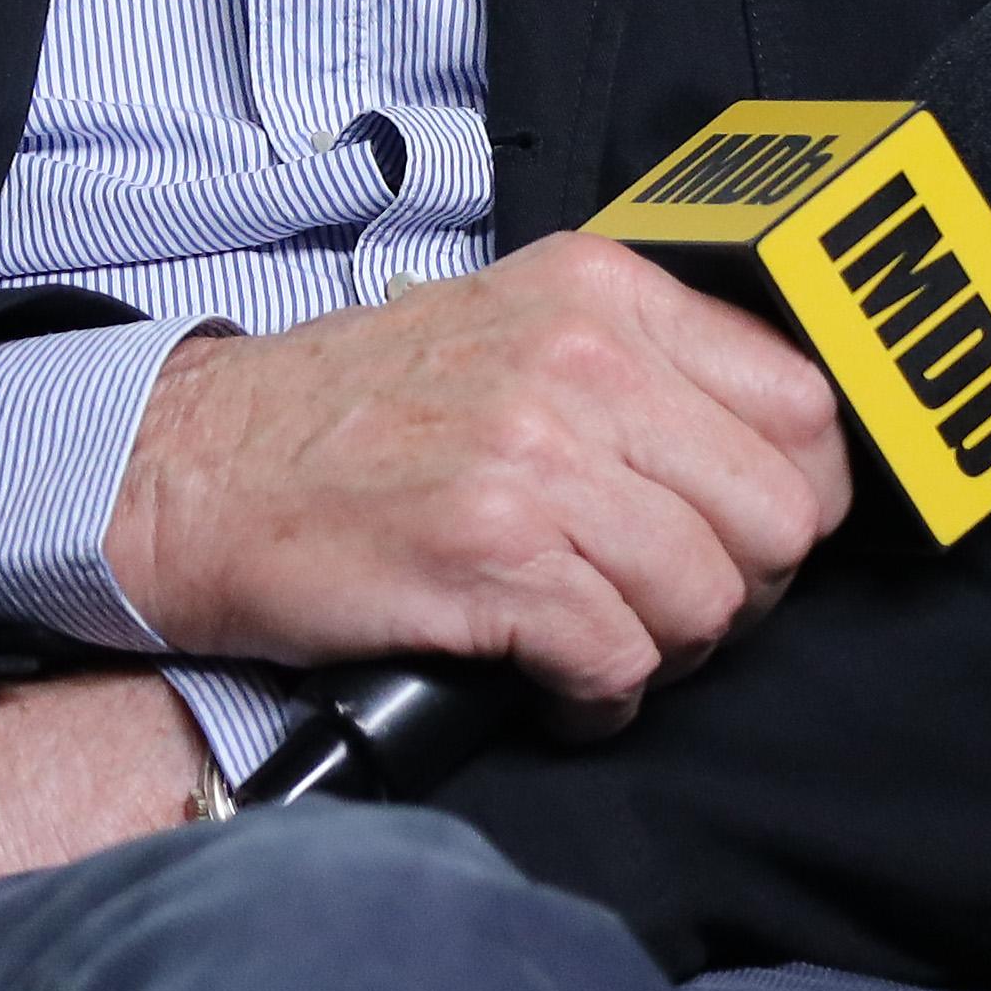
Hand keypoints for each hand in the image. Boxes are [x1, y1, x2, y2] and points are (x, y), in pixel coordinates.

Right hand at [100, 231, 851, 718]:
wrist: (186, 474)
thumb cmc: (345, 421)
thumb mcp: (506, 333)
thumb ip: (636, 370)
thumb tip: (775, 464)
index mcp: (597, 292)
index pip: (804, 404)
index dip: (795, 497)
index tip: (743, 537)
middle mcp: (577, 358)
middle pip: (779, 515)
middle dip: (738, 587)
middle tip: (662, 603)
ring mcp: (534, 453)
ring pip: (708, 597)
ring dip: (661, 648)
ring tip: (592, 639)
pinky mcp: (489, 552)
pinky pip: (621, 661)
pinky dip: (596, 698)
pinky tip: (549, 681)